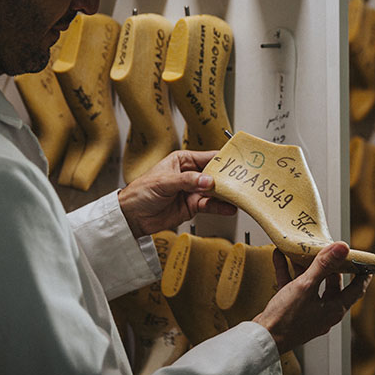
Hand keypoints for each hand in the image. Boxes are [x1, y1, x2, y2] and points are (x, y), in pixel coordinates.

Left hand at [117, 150, 236, 236]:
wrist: (132, 216)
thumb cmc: (140, 192)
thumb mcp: (164, 182)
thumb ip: (187, 181)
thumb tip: (207, 180)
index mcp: (183, 161)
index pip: (208, 157)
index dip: (223, 160)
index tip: (237, 162)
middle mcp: (190, 175)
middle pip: (215, 174)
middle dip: (228, 178)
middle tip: (242, 181)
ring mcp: (193, 191)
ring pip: (215, 191)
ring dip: (227, 194)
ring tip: (239, 196)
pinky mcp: (193, 206)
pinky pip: (210, 205)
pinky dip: (220, 207)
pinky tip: (229, 208)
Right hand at [253, 242, 370, 353]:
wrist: (263, 337)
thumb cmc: (286, 319)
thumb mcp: (306, 286)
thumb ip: (323, 265)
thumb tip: (341, 248)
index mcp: (334, 309)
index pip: (356, 289)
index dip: (362, 274)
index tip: (364, 261)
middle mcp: (324, 312)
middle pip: (333, 285)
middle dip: (330, 266)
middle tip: (328, 251)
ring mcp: (308, 311)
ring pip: (312, 285)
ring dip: (306, 267)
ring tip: (302, 251)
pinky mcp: (293, 310)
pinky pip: (294, 287)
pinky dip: (289, 273)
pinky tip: (280, 258)